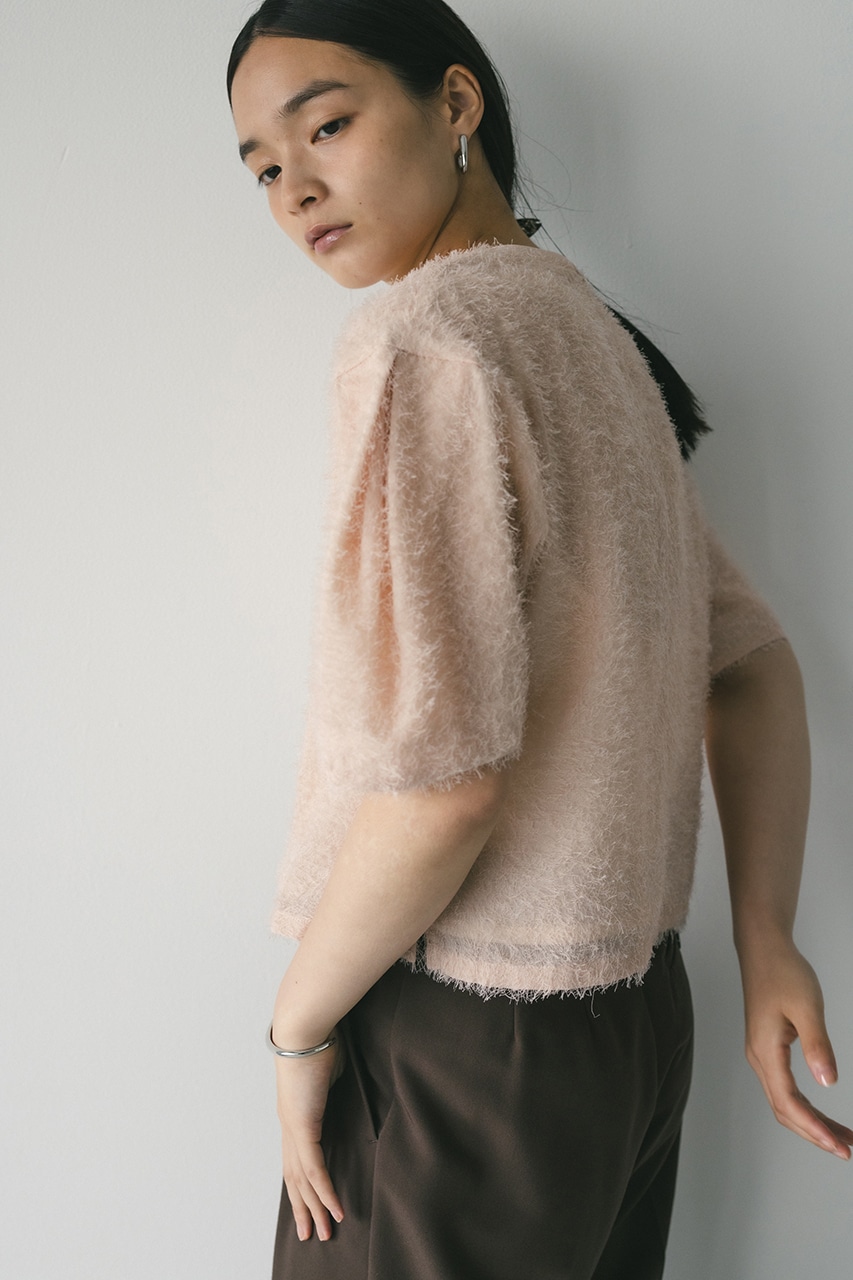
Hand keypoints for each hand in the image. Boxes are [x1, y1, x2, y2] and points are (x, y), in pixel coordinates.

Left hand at [274, 1031, 345, 1241]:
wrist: (304, 1029)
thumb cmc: (317, 1039)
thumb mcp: (330, 1068)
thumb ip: (333, 1083)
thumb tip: (342, 1082)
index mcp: (295, 1114)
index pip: (296, 1158)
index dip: (302, 1184)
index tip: (310, 1204)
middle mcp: (289, 1126)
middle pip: (294, 1178)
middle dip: (303, 1208)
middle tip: (311, 1233)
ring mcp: (293, 1128)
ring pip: (302, 1181)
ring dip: (315, 1208)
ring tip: (324, 1232)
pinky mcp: (302, 1127)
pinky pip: (314, 1169)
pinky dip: (324, 1192)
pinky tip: (334, 1210)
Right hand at [739, 940, 852, 1158]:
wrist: (763, 947)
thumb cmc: (782, 972)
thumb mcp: (807, 1007)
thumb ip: (818, 1046)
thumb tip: (829, 1083)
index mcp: (766, 1051)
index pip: (789, 1104)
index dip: (815, 1130)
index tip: (841, 1147)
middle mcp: (760, 1058)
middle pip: (784, 1111)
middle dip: (815, 1134)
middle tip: (847, 1149)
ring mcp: (762, 1054)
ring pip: (784, 1102)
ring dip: (812, 1122)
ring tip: (843, 1136)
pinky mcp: (769, 1048)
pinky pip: (785, 1088)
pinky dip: (806, 1106)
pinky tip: (823, 1112)